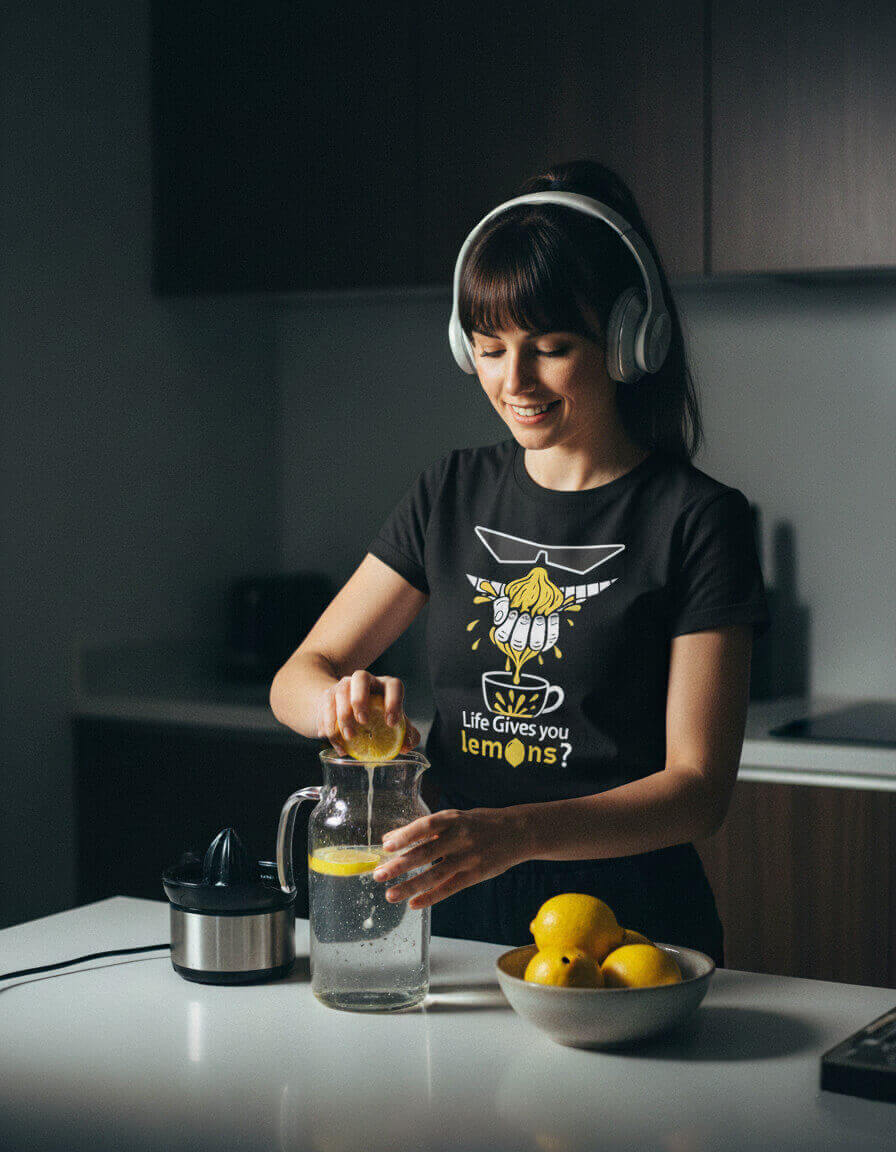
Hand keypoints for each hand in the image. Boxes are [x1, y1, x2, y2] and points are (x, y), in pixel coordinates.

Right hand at [315, 669, 420, 753]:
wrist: (348, 710)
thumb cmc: (377, 717)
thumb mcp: (392, 722)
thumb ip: (405, 733)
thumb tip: (407, 744)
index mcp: (385, 686)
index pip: (393, 686)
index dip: (394, 702)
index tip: (391, 723)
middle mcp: (365, 681)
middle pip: (361, 677)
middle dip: (360, 699)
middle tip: (363, 721)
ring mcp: (344, 686)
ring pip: (340, 692)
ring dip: (343, 716)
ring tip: (349, 737)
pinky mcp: (328, 696)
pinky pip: (325, 707)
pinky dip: (330, 727)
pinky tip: (337, 744)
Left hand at [371, 807, 527, 909]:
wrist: (517, 831)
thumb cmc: (479, 822)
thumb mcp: (454, 817)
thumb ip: (424, 828)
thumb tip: (390, 837)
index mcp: (453, 819)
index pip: (425, 827)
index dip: (405, 836)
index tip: (386, 846)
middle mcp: (459, 837)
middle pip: (425, 854)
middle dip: (400, 866)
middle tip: (378, 875)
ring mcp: (468, 857)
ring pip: (434, 875)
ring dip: (410, 886)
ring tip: (390, 895)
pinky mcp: (475, 874)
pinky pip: (449, 888)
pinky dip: (430, 897)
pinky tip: (413, 903)